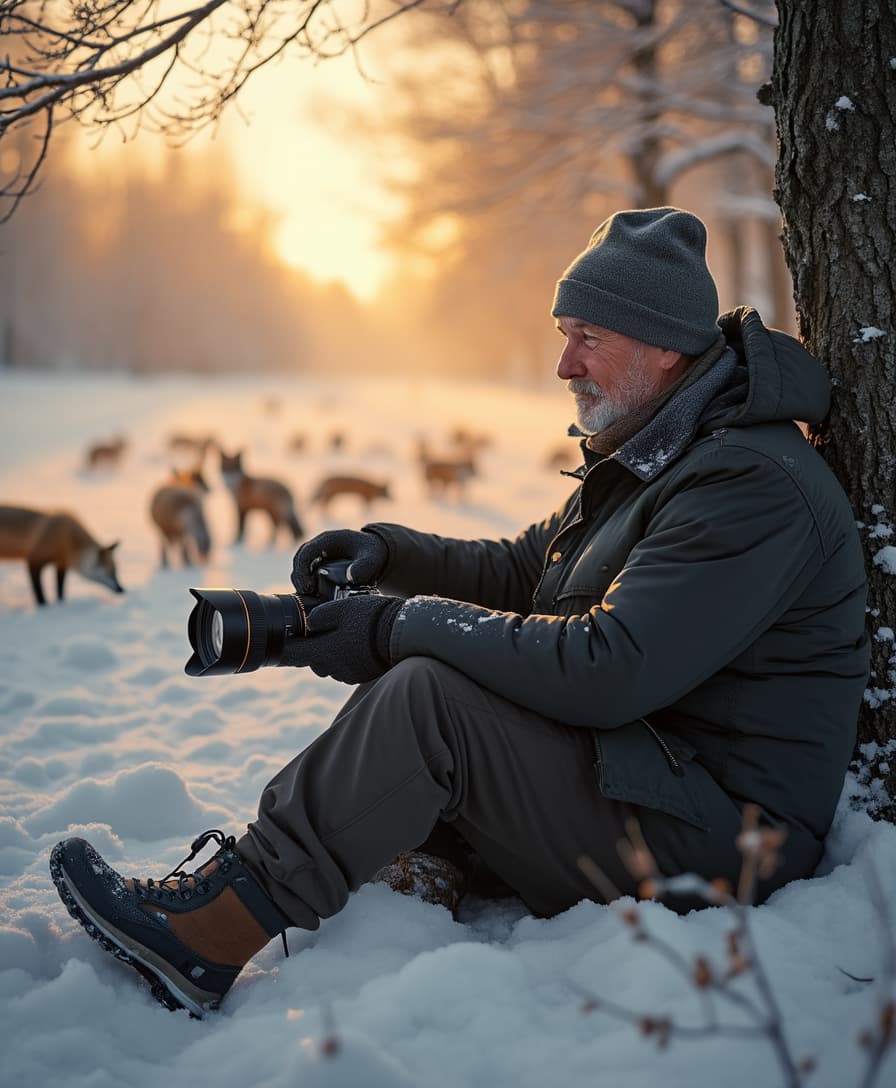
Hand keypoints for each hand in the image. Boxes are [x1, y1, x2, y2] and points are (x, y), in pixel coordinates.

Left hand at [282, 593, 403, 683]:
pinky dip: (345, 656)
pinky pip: (345, 666)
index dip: (282, 648)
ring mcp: (348, 674)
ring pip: (329, 663)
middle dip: (311, 646)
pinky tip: (355, 642)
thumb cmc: (369, 618)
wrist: (401, 634)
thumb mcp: (340, 608)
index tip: (278, 642)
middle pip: (312, 659)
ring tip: (341, 633)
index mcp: (322, 652)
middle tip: (316, 629)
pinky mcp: (362, 675)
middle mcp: (332, 669)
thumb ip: (319, 616)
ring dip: (330, 652)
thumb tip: (309, 624)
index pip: (292, 655)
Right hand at [291, 529, 388, 595]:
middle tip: (307, 595)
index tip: (308, 587)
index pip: (306, 552)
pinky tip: (315, 597)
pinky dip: (308, 584)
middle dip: (300, 579)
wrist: (375, 552)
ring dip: (302, 582)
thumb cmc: (372, 552)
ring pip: (301, 568)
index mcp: (328, 540)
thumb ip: (363, 567)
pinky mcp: (319, 565)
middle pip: (300, 561)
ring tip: (311, 598)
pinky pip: (307, 574)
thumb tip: (351, 577)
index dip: (302, 569)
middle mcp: (319, 546)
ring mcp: (318, 555)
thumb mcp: (372, 559)